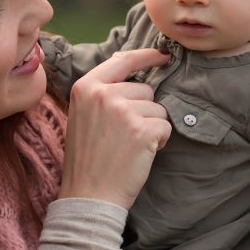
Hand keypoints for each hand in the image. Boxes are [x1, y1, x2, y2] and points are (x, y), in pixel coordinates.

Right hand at [58, 48, 171, 209]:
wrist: (88, 195)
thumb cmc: (88, 159)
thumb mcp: (83, 115)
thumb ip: (103, 91)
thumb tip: (131, 67)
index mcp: (85, 87)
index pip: (122, 60)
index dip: (145, 56)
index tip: (163, 54)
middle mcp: (103, 94)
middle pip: (145, 88)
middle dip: (143, 110)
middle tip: (123, 135)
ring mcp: (123, 110)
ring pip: (158, 107)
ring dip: (152, 126)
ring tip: (129, 146)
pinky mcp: (143, 129)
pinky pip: (166, 125)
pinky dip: (160, 141)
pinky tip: (140, 154)